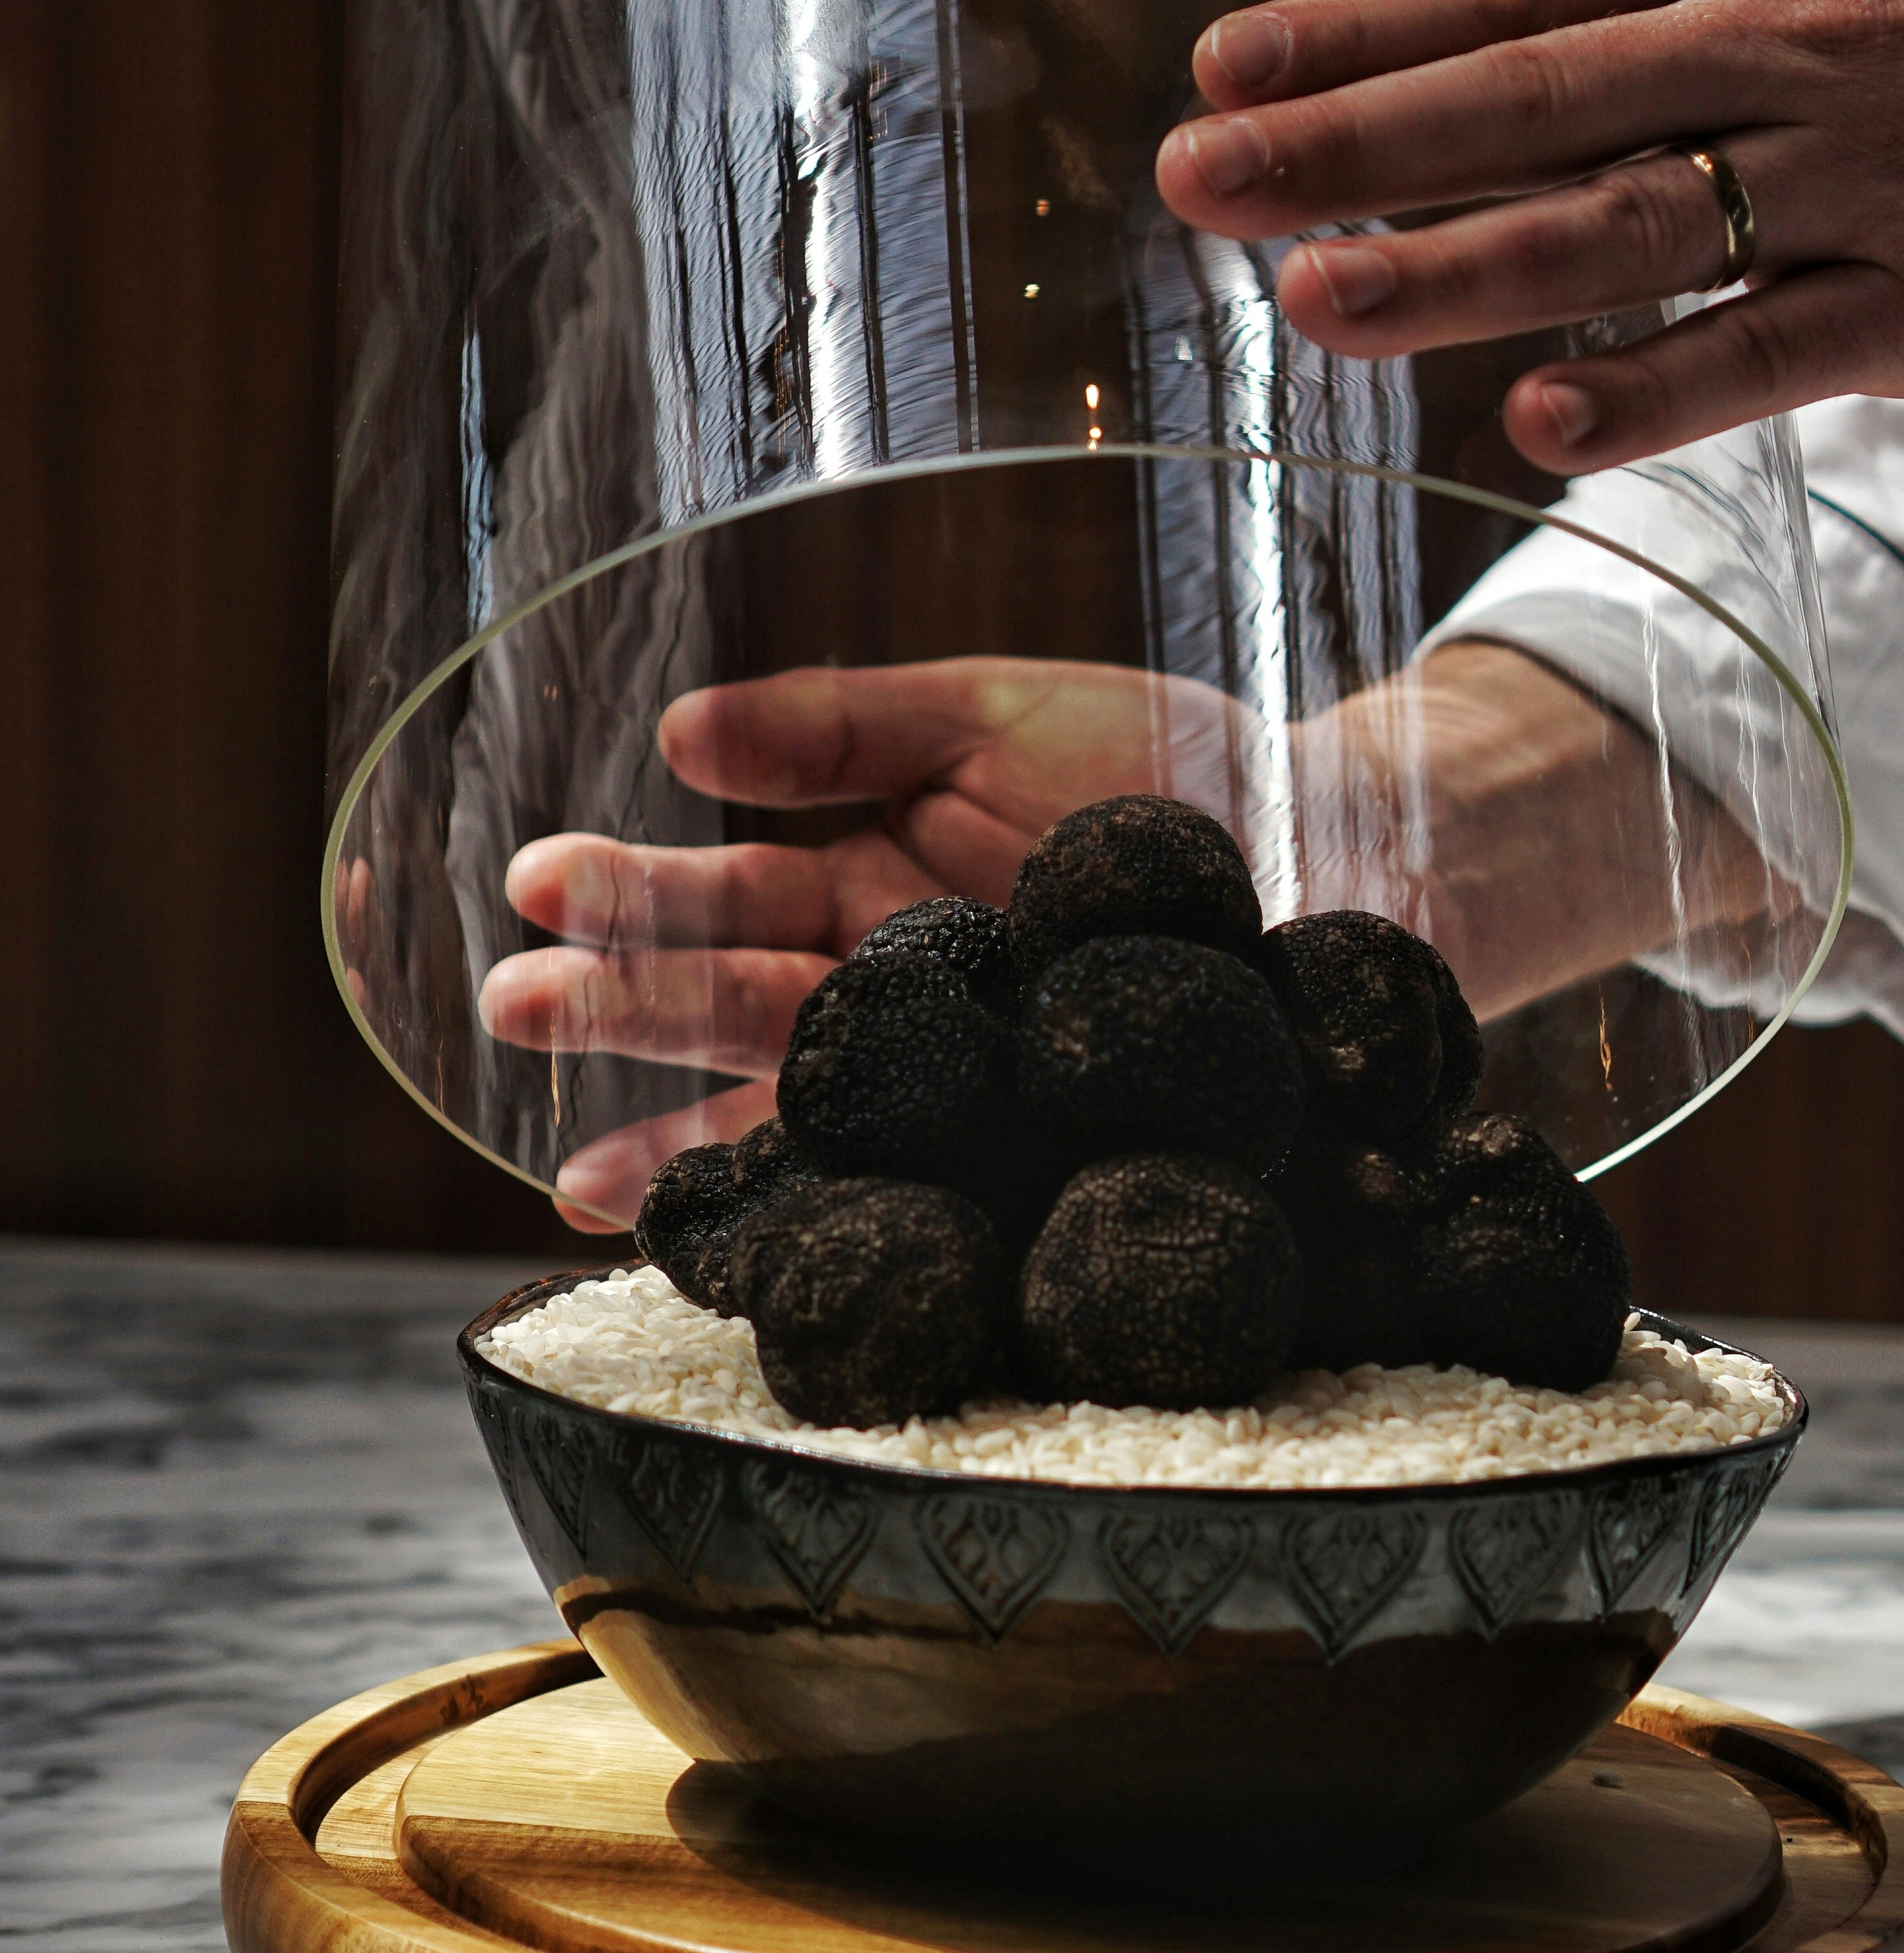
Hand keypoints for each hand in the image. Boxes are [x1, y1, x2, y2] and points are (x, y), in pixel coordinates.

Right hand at [483, 657, 1251, 1224]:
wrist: (1342, 849)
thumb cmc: (1167, 775)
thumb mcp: (993, 710)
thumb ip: (845, 721)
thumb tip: (680, 734)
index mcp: (872, 892)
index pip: (727, 899)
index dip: (633, 896)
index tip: (538, 891)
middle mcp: (892, 1000)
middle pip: (733, 1008)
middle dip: (620, 1009)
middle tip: (513, 1002)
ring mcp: (951, 1081)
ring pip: (792, 1113)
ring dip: (677, 1139)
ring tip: (571, 1171)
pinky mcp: (1016, 1139)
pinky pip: (904, 1185)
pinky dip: (812, 1210)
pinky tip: (729, 1242)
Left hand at [1153, 0, 1903, 475]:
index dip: (1357, 29)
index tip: (1216, 68)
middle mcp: (1801, 37)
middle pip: (1539, 98)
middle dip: (1354, 144)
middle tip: (1196, 186)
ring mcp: (1874, 173)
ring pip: (1634, 225)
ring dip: (1462, 270)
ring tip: (1314, 303)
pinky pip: (1775, 349)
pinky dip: (1658, 383)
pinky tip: (1536, 421)